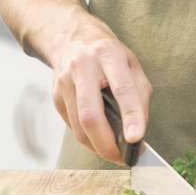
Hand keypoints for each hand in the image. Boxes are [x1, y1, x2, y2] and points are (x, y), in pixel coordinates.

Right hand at [50, 13, 151, 163]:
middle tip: (121, 158)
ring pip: (79, 126)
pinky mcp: (56, 96)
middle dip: (106, 143)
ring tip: (113, 151)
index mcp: (108, 55)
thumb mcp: (131, 64)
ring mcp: (65, 82)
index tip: (136, 139)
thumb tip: (138, 132)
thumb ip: (139, 95)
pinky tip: (98, 138)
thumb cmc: (107, 54)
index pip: (122, 88)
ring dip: (97, 146)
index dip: (131, 116)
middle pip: (90, 115)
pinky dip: (88, 138)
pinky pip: (72, 126)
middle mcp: (83, 67)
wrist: (70, 37)